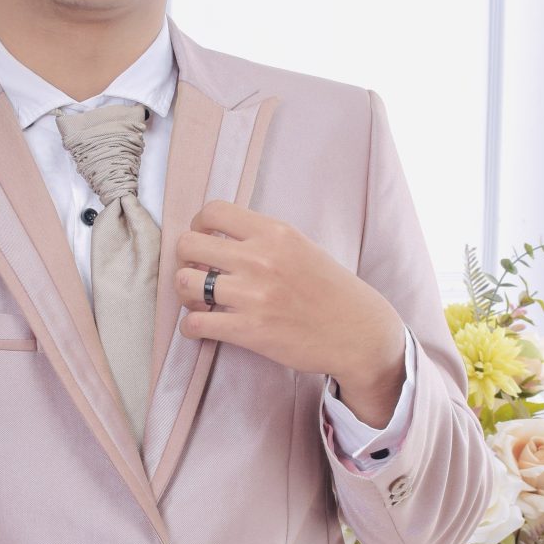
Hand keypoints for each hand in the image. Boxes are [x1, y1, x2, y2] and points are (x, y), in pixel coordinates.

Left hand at [172, 198, 408, 420]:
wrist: (358, 332)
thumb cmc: (330, 290)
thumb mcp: (301, 247)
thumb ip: (263, 239)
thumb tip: (216, 239)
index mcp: (274, 232)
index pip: (213, 211)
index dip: (198, 225)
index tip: (204, 241)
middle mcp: (260, 259)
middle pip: (188, 244)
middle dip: (186, 259)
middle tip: (198, 273)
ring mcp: (252, 295)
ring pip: (185, 282)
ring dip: (185, 293)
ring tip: (200, 300)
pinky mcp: (248, 330)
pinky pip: (195, 323)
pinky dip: (190, 327)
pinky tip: (201, 327)